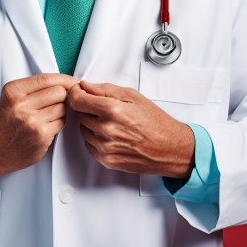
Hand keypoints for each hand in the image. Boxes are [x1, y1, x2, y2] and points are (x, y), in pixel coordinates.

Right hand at [0, 73, 77, 183]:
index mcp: (13, 90)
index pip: (47, 79)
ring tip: (47, 116)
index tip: (74, 82)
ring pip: (62, 107)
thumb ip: (36, 87)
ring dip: (60, 111)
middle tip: (55, 103)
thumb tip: (68, 82)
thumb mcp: (13, 97)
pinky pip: (62, 122)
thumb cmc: (7, 121)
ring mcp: (31, 121)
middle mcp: (20, 104)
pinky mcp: (41, 135)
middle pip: (59, 92)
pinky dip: (58, 123)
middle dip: (62, 96)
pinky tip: (47, 126)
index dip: (65, 79)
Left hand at [67, 81, 194, 178]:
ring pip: (83, 129)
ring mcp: (105, 147)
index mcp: (112, 110)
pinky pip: (89, 144)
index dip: (76, 93)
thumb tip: (86, 86)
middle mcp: (106, 130)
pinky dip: (95, 137)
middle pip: (79, 114)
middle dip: (87, 107)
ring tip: (111, 121)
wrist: (170, 149)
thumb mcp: (133, 96)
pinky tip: (111, 134)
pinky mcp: (106, 160)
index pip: (77, 100)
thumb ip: (106, 89)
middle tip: (102, 106)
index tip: (80, 91)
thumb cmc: (156, 122)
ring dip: (91, 123)